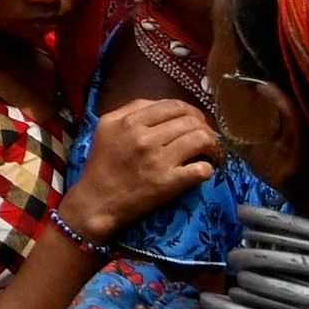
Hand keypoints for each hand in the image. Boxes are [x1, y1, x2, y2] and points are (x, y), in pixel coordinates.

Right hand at [60, 97, 218, 241]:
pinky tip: (204, 170)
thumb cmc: (101, 165)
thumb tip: (162, 106)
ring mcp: (158, 161)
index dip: (191, 111)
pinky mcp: (168, 183)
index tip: (195, 120)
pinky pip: (201, 169)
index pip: (174, 106)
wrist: (96, 202)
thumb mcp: (106, 127)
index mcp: (130, 122)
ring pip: (201, 140)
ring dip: (212, 145)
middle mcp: (145, 138)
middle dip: (204, 126)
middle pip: (190, 121)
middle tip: (206, 137)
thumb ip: (131, 109)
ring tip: (211, 151)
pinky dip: (208, 168)